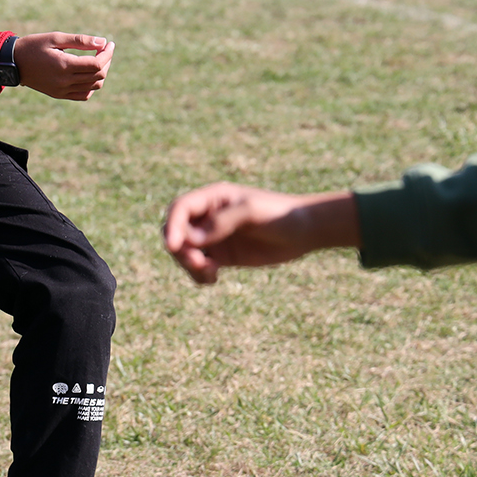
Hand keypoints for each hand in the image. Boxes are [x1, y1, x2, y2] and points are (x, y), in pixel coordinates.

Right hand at [14, 33, 112, 100]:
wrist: (13, 62)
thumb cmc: (34, 45)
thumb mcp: (56, 38)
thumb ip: (80, 41)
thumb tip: (103, 42)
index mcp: (64, 65)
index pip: (96, 64)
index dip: (107, 54)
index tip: (109, 43)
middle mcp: (64, 81)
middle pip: (98, 76)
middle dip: (106, 61)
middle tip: (104, 49)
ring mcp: (62, 90)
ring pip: (93, 87)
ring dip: (100, 73)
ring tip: (97, 59)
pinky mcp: (59, 95)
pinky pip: (83, 95)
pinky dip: (91, 85)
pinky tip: (88, 73)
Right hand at [162, 184, 357, 284]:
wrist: (305, 231)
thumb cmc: (281, 214)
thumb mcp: (253, 212)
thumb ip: (223, 221)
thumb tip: (192, 237)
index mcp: (213, 198)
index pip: (180, 209)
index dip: (172, 226)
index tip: (174, 246)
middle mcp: (208, 216)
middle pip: (177, 232)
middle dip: (181, 250)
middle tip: (200, 264)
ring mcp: (214, 237)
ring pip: (185, 252)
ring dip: (189, 265)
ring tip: (210, 274)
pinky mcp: (222, 255)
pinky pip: (199, 267)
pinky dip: (199, 275)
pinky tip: (214, 279)